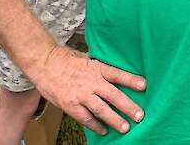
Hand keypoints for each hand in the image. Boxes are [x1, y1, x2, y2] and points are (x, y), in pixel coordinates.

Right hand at [31, 46, 145, 135]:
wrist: (45, 64)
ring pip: (101, 110)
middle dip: (128, 107)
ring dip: (114, 119)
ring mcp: (81, 95)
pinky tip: (103, 130)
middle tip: (139, 116)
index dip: (132, 80)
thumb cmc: (67, 60)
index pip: (118, 74)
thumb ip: (100, 69)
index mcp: (97, 68)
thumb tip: (115, 75)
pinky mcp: (70, 105)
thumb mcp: (87, 58)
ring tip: (125, 127)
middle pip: (114, 95)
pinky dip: (95, 125)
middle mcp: (91, 82)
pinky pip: (86, 118)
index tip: (144, 86)